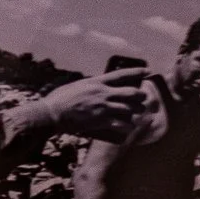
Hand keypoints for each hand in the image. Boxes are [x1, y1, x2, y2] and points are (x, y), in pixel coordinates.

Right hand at [39, 68, 158, 139]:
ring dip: (135, 112)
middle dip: (141, 96)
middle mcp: (103, 93)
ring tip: (137, 114)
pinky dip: (127, 126)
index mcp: (97, 82)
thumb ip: (90, 85)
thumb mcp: (76, 86)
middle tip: (143, 99)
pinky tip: (129, 127)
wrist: (51, 113)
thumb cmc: (59, 99)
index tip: (148, 71)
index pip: (121, 74)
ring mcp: (103, 107)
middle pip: (132, 92)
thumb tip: (97, 85)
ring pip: (129, 108)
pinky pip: (121, 123)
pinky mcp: (100, 120)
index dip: (137, 72)